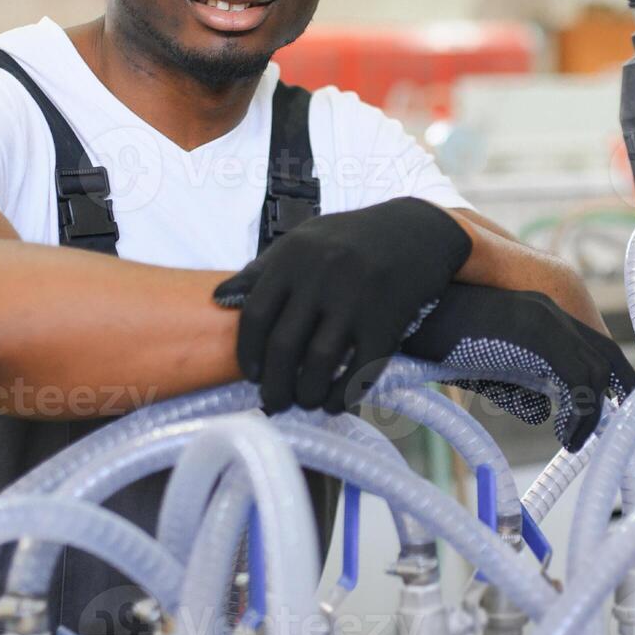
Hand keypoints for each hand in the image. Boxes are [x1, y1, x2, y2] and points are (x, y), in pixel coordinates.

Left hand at [213, 197, 471, 412]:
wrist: (415, 231)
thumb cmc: (350, 239)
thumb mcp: (302, 241)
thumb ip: (262, 270)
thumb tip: (219, 299)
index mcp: (294, 256)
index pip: (255, 315)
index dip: (248, 354)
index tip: (251, 375)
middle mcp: (321, 276)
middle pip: (283, 346)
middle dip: (274, 385)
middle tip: (273, 403)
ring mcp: (356, 299)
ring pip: (318, 362)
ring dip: (305, 393)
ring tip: (302, 402)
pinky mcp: (386, 320)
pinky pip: (359, 369)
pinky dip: (342, 394)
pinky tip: (333, 402)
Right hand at [395, 284, 634, 450]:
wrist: (406, 311)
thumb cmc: (436, 337)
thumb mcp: (480, 365)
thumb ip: (512, 382)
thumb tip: (540, 409)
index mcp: (537, 313)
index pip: (589, 343)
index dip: (606, 376)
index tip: (611, 407)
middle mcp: (547, 310)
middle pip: (601, 351)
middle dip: (620, 388)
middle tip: (624, 423)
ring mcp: (543, 318)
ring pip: (591, 369)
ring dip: (590, 412)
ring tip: (575, 442)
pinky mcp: (534, 333)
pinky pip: (575, 378)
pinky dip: (578, 412)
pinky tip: (565, 436)